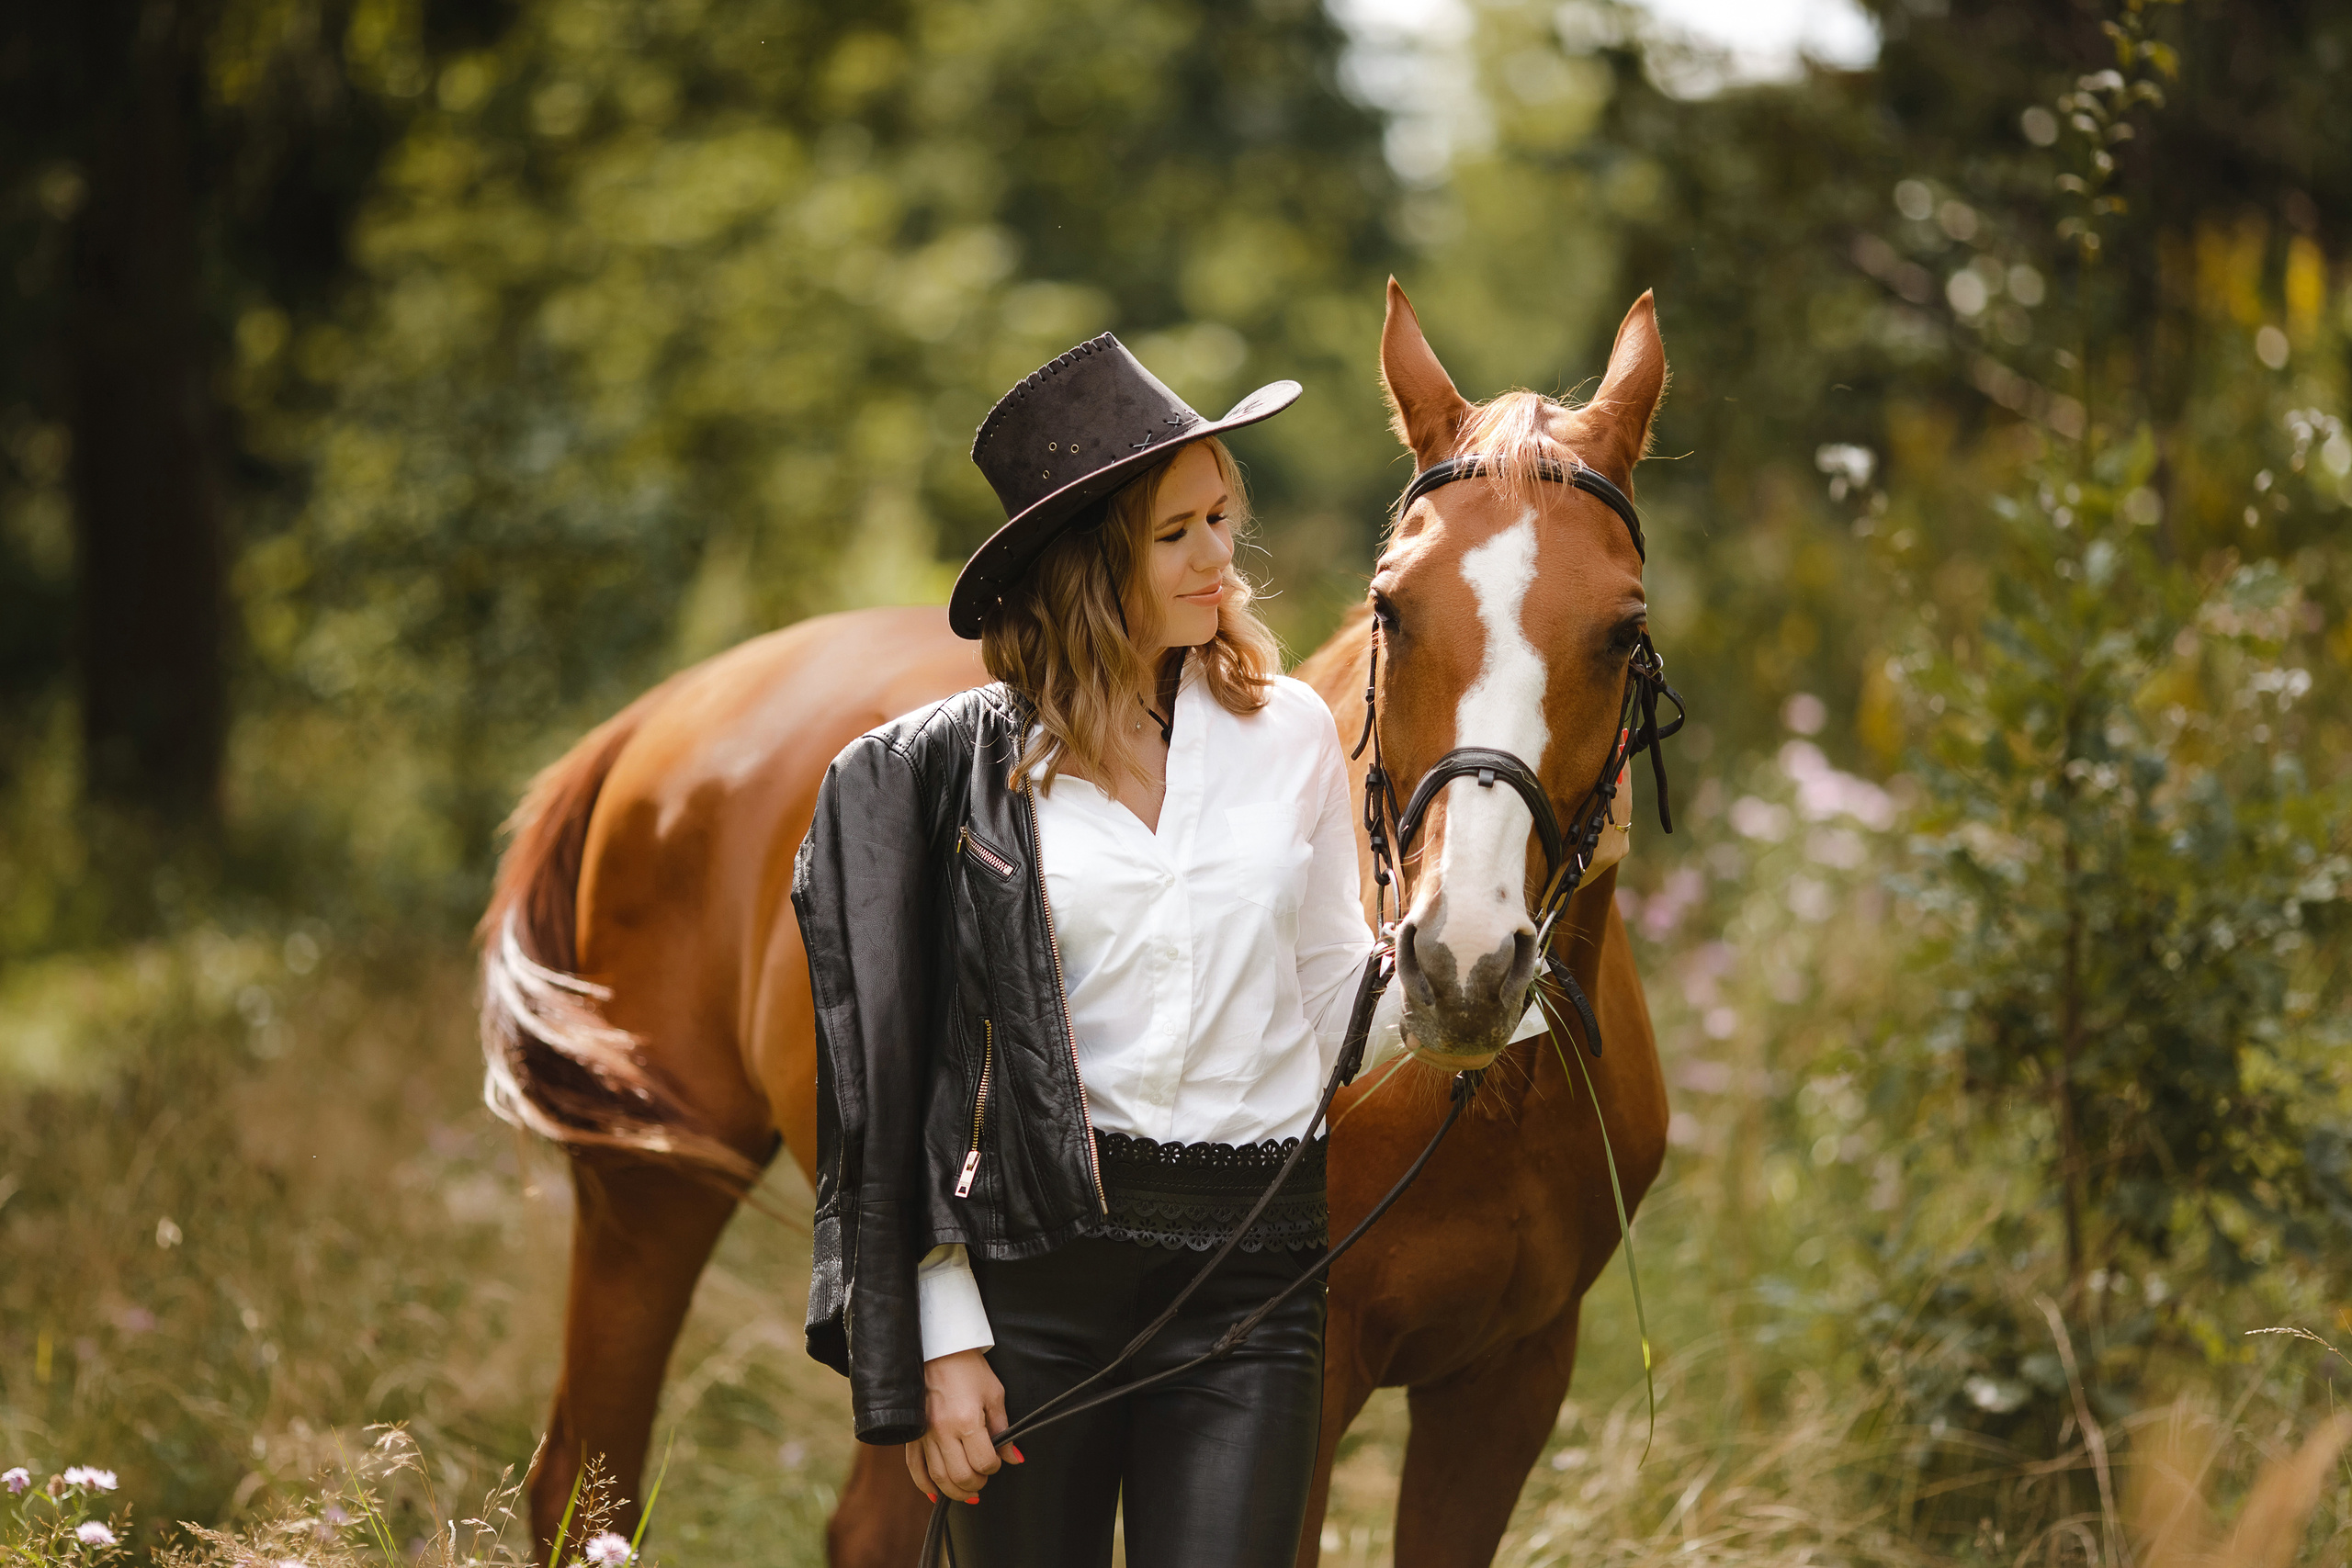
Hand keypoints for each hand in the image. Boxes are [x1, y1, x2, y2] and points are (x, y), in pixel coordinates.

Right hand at [904, 1348, 1022, 1502]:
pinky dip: (925, 1485)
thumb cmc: (969, 1369)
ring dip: (954, 1491)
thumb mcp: (994, 1394)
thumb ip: (1003, 1429)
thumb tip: (1015, 1458)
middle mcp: (943, 1430)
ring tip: (966, 1490)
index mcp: (967, 1420)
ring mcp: (924, 1434)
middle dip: (976, 1485)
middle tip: (983, 1480)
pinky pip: (914, 1468)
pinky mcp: (911, 1434)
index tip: (997, 1461)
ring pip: (937, 1477)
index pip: (984, 1462)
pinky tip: (937, 1492)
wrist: (939, 1349)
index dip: (994, 1467)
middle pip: (960, 1475)